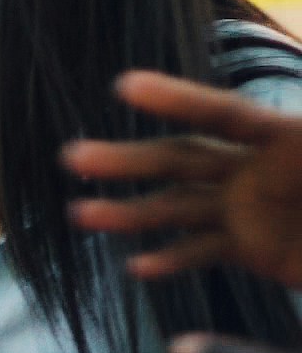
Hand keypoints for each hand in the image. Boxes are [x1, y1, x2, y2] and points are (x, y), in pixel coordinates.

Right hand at [67, 70, 301, 285]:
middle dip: (128, 159)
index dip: (178, 100)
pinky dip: (170, 259)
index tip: (124, 86)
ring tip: (80, 214)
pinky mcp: (251, 246)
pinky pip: (203, 249)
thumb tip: (277, 159)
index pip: (227, 114)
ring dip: (131, 212)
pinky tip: (136, 267)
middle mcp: (260, 167)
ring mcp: (250, 206)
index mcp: (292, 139)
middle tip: (72, 158)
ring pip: (180, 205)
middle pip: (184, 158)